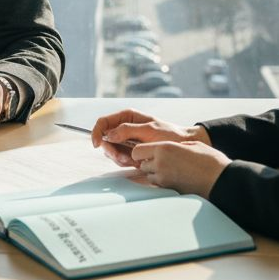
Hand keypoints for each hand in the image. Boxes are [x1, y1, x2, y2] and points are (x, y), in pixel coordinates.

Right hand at [90, 108, 209, 167]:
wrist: (182, 145)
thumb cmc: (169, 134)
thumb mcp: (150, 130)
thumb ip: (128, 131)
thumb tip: (109, 134)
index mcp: (127, 116)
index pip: (103, 122)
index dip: (96, 132)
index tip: (96, 144)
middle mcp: (123, 127)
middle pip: (104, 139)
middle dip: (112, 151)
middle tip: (125, 158)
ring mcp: (126, 140)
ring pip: (111, 151)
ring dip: (120, 158)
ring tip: (136, 160)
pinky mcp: (130, 151)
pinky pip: (119, 158)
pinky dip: (126, 162)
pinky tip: (138, 162)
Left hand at [130, 141, 230, 198]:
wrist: (220, 179)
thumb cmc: (209, 160)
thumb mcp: (190, 144)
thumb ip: (173, 145)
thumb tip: (166, 148)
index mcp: (164, 148)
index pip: (137, 151)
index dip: (141, 152)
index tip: (147, 153)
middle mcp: (160, 163)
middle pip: (141, 165)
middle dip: (148, 163)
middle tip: (161, 161)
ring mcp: (164, 178)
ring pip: (148, 177)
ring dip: (154, 174)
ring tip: (170, 170)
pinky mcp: (169, 190)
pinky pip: (157, 186)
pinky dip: (161, 182)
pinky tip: (174, 178)